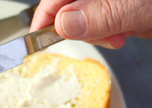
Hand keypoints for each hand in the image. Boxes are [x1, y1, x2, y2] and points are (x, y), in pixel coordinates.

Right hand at [31, 0, 151, 48]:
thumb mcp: (135, 7)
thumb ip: (100, 15)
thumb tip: (63, 24)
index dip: (43, 19)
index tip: (35, 41)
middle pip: (68, 10)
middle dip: (82, 29)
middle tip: (106, 37)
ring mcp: (107, 2)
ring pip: (84, 21)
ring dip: (100, 34)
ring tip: (121, 34)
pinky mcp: (115, 10)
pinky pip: (100, 25)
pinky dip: (109, 33)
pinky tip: (125, 31)